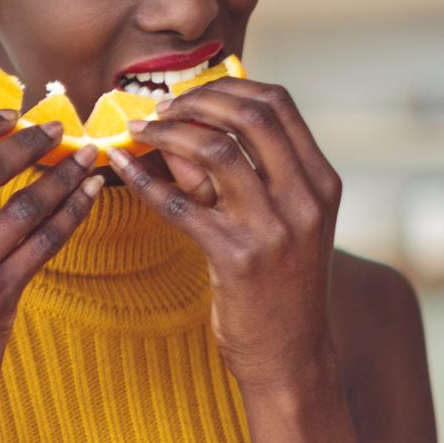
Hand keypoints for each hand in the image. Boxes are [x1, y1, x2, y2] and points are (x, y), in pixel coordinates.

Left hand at [104, 77, 342, 389]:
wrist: (290, 355)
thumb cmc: (278, 284)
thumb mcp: (278, 221)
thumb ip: (237, 174)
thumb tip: (178, 126)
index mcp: (321, 181)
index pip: (278, 103)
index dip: (226, 86)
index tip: (188, 93)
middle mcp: (305, 198)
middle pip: (250, 115)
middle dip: (195, 101)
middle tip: (157, 108)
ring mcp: (275, 228)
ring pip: (216, 150)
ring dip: (168, 132)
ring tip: (138, 132)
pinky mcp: (237, 257)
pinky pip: (180, 204)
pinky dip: (145, 179)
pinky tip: (122, 166)